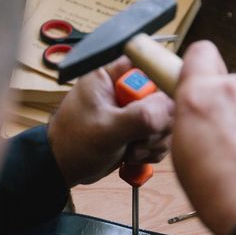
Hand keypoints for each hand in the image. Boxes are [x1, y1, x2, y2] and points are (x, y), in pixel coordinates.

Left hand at [48, 57, 173, 186]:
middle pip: (164, 95)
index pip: (151, 66)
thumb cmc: (73, 144)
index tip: (161, 109)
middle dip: (157, 123)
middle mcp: (125, 88)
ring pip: (166, 118)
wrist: (65, 169)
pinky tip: (134, 156)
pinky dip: (152, 150)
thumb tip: (170, 106)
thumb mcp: (106, 131)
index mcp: (111, 75)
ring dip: (154, 140)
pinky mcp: (138, 127)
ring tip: (132, 150)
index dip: (162, 86)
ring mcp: (133, 109)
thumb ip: (140, 117)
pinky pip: (160, 135)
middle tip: (139, 138)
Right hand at [172, 41, 235, 234]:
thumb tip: (198, 115)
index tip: (201, 80)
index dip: (200, 67)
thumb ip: (192, 121)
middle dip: (230, 107)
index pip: (199, 53)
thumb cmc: (222, 192)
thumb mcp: (182, 155)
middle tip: (228, 140)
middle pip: (232, 86)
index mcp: (200, 97)